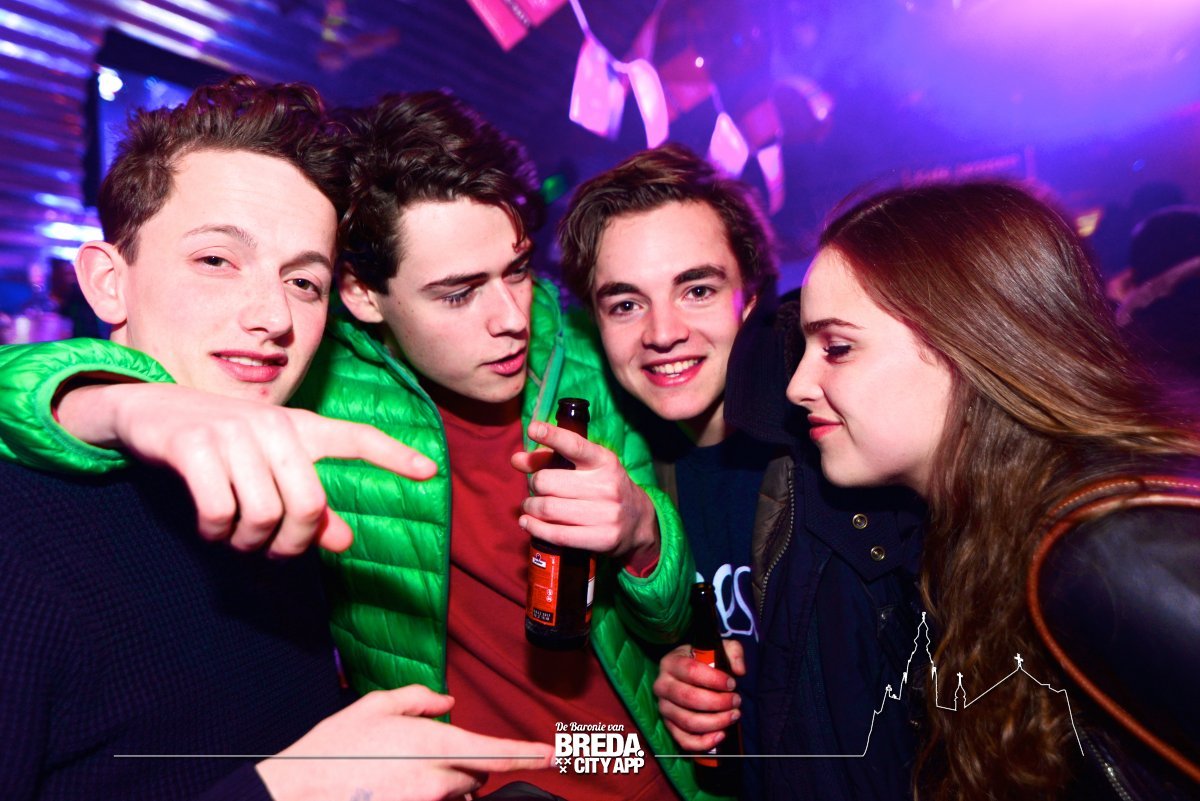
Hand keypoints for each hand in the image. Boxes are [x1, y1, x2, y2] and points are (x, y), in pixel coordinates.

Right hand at [57, 382, 436, 554]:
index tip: (430, 473)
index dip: (394, 456)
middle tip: (277, 552)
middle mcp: (274, 426)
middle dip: (294, 542)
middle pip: (309, 504)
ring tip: (239, 538)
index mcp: (301, 428)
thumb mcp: (271, 469)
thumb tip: (344, 543)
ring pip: (262, 515)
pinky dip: (215, 531)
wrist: (155, 410)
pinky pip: (217, 510)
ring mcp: (233, 433)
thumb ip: (311, 506)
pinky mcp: (193, 446)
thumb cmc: (227, 447)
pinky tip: (212, 527)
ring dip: (250, 542)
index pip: (356, 438)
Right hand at [257, 685, 552, 800]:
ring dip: (443, 780)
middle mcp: (437, 780)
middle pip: (474, 773)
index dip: (528, 754)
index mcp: (434, 745)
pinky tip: (393, 784)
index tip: (552, 754)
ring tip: (398, 769)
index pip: (496, 752)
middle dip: (463, 761)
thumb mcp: (375, 706)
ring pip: (454, 792)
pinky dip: (425, 793)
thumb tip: (447, 702)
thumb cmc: (334, 749)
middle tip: (421, 751)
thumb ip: (419, 700)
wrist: (296, 793)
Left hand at [511, 420, 659, 569]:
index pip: (575, 445)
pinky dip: (535, 528)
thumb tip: (516, 460)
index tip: (533, 428)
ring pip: (548, 508)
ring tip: (531, 507)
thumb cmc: (603, 489)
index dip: (552, 435)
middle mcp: (607, 486)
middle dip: (533, 485)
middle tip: (535, 489)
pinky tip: (527, 523)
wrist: (638, 522)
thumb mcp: (585, 469)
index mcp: (604, 461)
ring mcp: (607, 514)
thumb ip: (549, 460)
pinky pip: (557, 534)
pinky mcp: (603, 538)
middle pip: (547, 481)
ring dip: (530, 507)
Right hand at [653, 640, 744, 752]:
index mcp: (671, 662)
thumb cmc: (705, 662)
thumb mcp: (719, 648)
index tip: (732, 684)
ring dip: (715, 722)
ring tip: (733, 715)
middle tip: (736, 701)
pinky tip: (721, 734)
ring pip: (688, 721)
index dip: (714, 680)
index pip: (691, 671)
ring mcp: (664, 707)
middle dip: (718, 702)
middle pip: (689, 698)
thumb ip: (734, 652)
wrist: (692, 675)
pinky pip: (684, 740)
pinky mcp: (669, 726)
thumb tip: (739, 670)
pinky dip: (704, 742)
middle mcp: (662, 685)